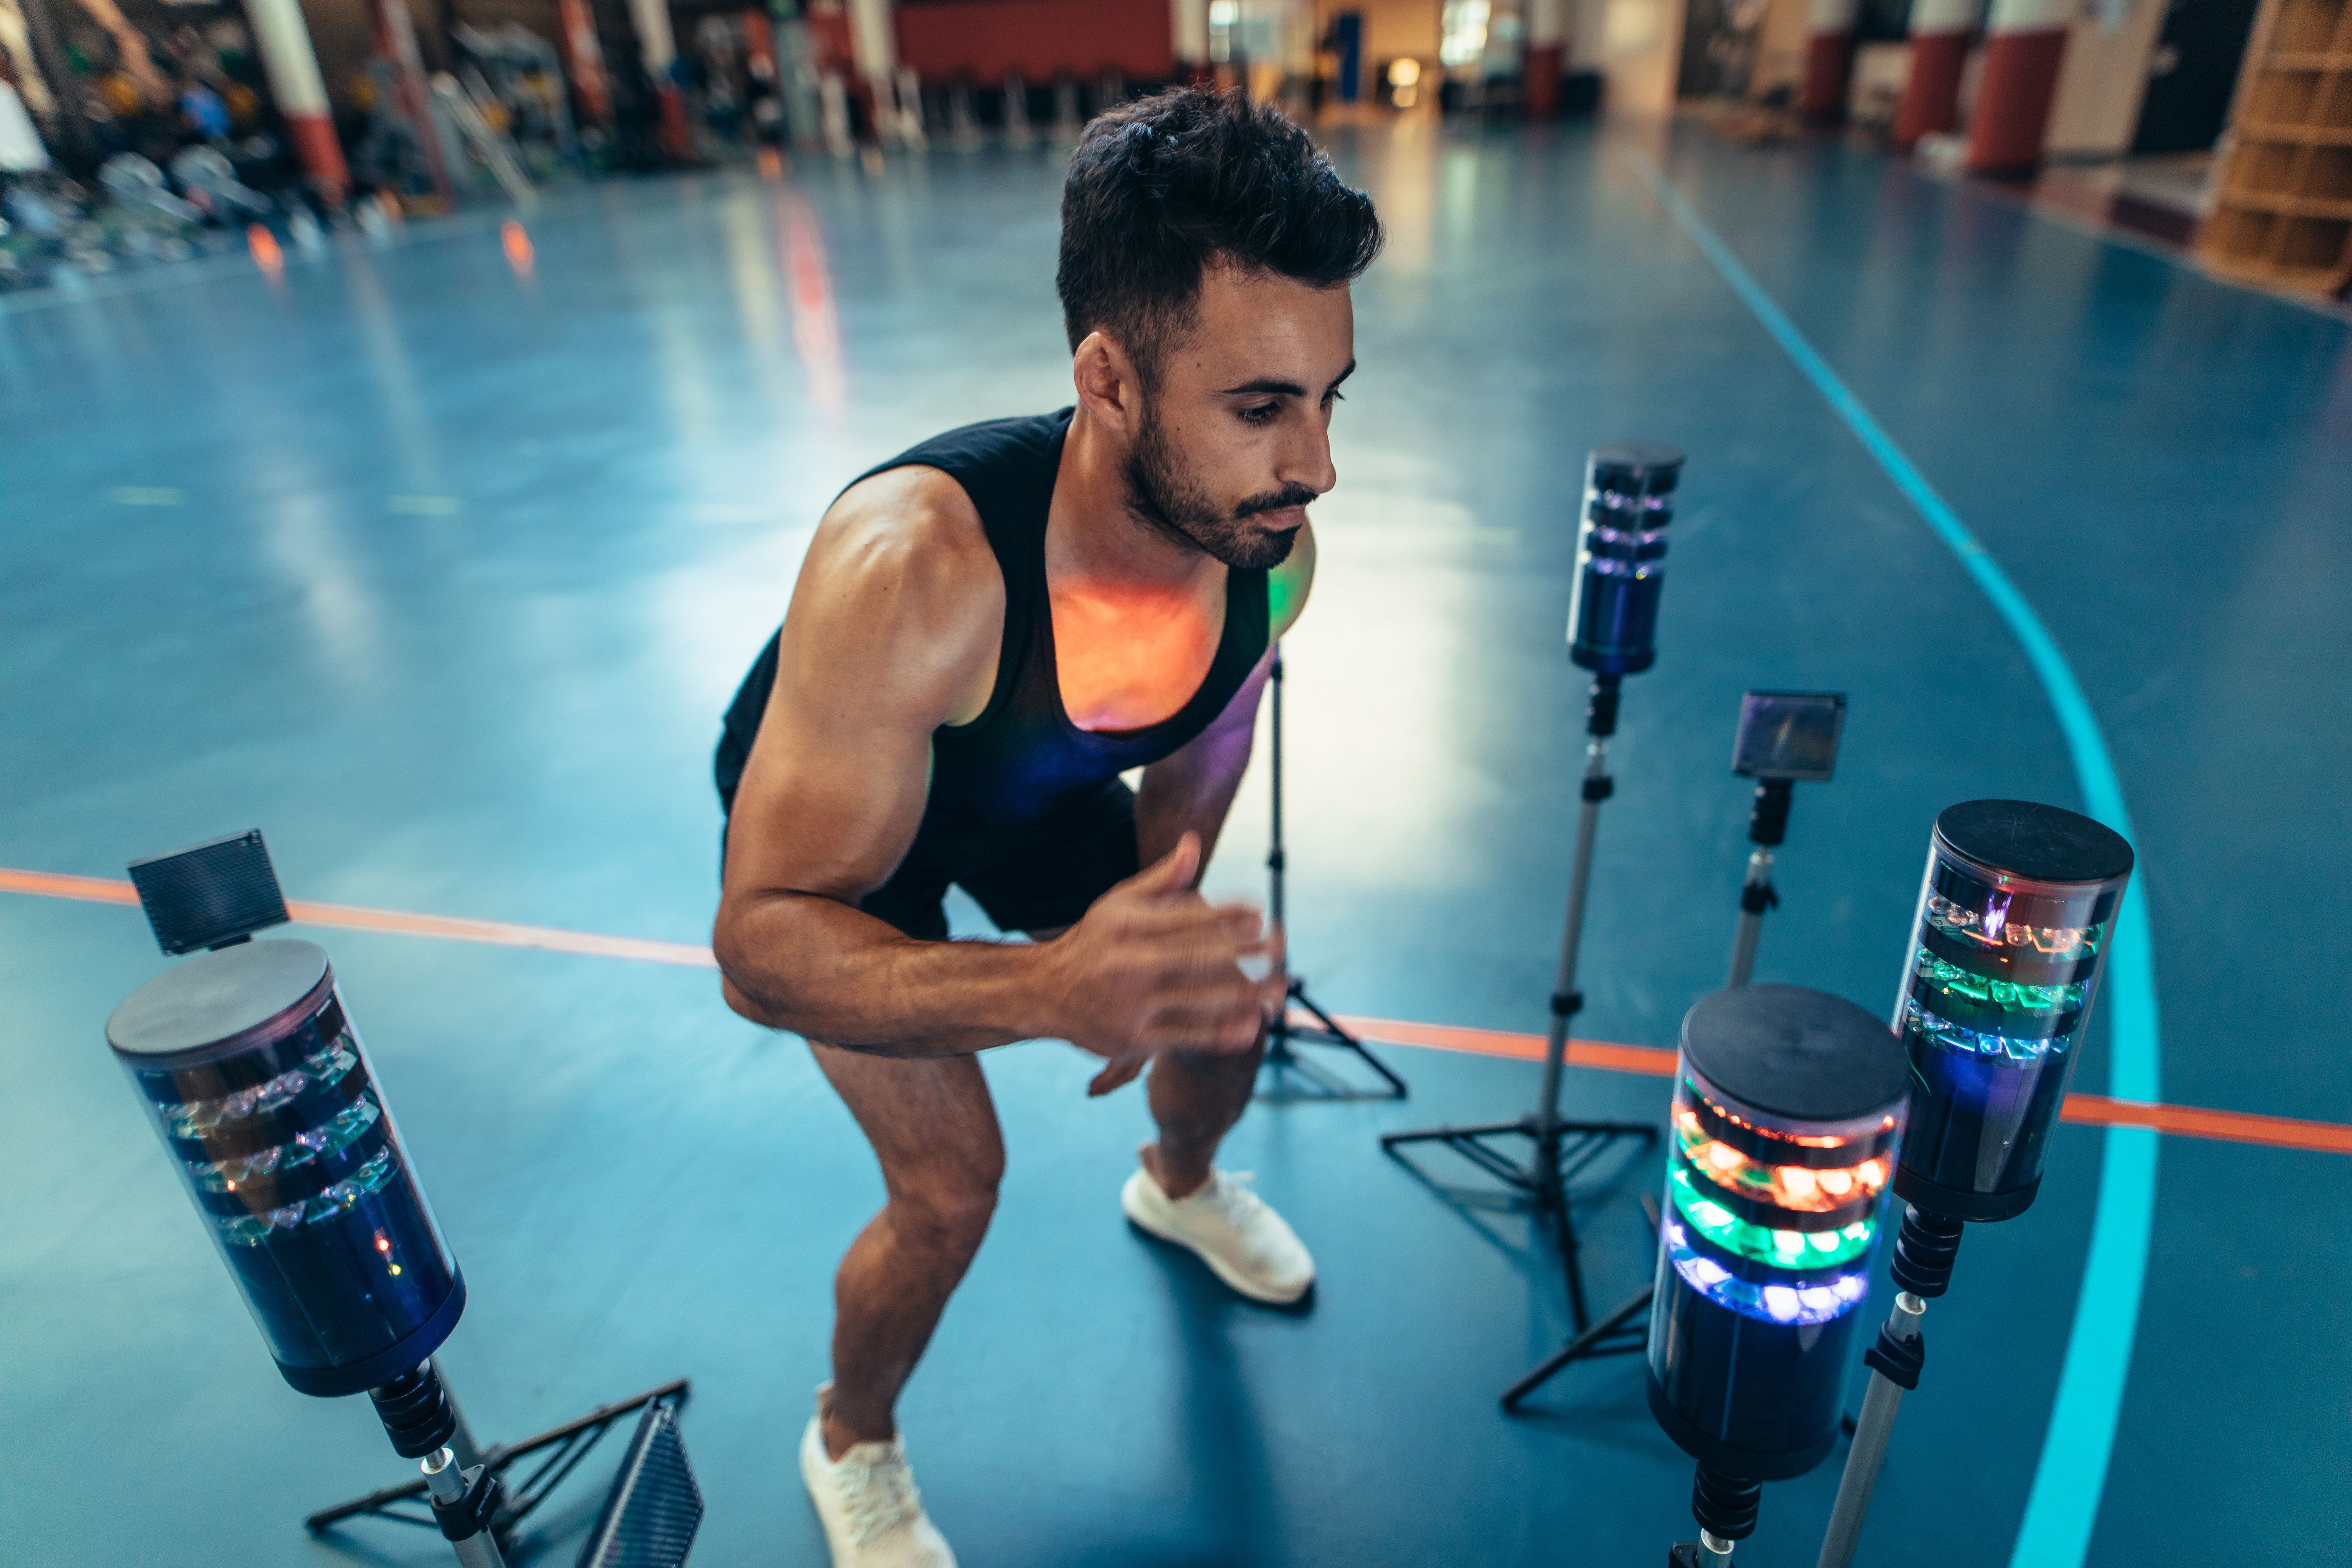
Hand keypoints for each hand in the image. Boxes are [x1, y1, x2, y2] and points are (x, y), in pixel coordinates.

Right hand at [1041, 833, 1285, 1071]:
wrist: (1045, 993)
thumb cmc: (1093, 942)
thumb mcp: (1118, 904)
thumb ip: (1161, 880)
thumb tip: (1194, 843)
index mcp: (1127, 925)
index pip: (1189, 916)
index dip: (1231, 914)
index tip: (1261, 913)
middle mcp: (1129, 963)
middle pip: (1201, 956)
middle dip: (1247, 951)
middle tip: (1281, 945)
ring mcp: (1132, 1004)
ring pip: (1202, 998)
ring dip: (1247, 993)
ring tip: (1279, 987)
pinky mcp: (1136, 1039)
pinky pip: (1190, 1034)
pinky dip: (1224, 1031)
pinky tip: (1252, 1024)